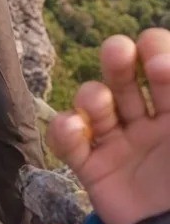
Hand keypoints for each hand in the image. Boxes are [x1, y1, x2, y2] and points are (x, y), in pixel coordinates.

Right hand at [46, 28, 169, 223]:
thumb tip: (162, 64)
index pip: (159, 62)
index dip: (155, 53)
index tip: (159, 67)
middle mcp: (146, 121)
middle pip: (123, 74)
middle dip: (117, 58)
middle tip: (119, 54)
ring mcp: (118, 143)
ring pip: (94, 101)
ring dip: (91, 95)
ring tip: (100, 106)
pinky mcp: (94, 170)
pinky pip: (69, 142)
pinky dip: (64, 130)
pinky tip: (76, 130)